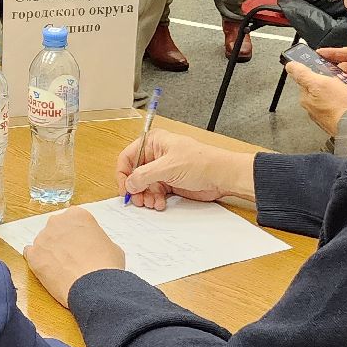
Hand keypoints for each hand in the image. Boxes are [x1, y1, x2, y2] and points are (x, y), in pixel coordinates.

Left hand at [25, 207, 125, 303]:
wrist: (93, 286)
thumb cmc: (106, 266)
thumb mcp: (112, 246)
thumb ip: (97, 240)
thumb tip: (93, 248)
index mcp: (78, 215)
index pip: (73, 220)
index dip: (77, 234)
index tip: (80, 244)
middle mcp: (57, 222)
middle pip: (56, 229)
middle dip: (61, 241)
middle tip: (71, 256)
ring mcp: (43, 238)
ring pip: (43, 242)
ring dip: (50, 252)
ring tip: (62, 269)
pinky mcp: (33, 255)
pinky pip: (31, 254)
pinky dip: (38, 261)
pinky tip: (48, 270)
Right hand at [116, 129, 256, 210]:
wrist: (222, 177)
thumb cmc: (201, 162)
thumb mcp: (168, 167)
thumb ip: (144, 175)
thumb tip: (128, 184)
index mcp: (153, 143)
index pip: (127, 157)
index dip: (123, 174)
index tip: (125, 189)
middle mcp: (155, 155)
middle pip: (134, 174)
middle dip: (135, 189)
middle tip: (138, 200)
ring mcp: (162, 170)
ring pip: (143, 186)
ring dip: (145, 196)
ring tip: (152, 203)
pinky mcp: (169, 183)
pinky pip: (154, 193)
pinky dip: (154, 200)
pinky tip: (160, 204)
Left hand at [286, 62, 346, 136]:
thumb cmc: (339, 106)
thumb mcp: (319, 83)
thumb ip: (302, 74)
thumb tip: (290, 66)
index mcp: (307, 98)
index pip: (309, 79)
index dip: (321, 70)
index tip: (332, 67)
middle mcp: (315, 107)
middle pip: (324, 86)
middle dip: (337, 78)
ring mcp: (329, 113)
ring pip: (337, 93)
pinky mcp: (341, 117)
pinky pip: (346, 102)